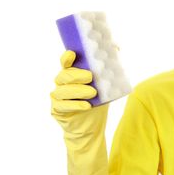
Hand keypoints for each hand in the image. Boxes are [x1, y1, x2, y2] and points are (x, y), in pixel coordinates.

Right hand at [51, 50, 109, 174]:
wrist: (91, 127)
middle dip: (77, 75)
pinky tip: (86, 106)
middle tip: (91, 77)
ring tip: (92, 93)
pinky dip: (75, 105)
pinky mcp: (57, 110)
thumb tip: (116, 47)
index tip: (72, 54)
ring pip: (62, 90)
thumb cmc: (97, 101)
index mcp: (72, 74)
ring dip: (78, 90)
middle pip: (64, 76)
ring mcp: (58, 97)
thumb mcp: (105, 85)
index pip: (66, 64)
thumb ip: (108, 68)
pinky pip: (63, 105)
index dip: (66, 58)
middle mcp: (62, 84)